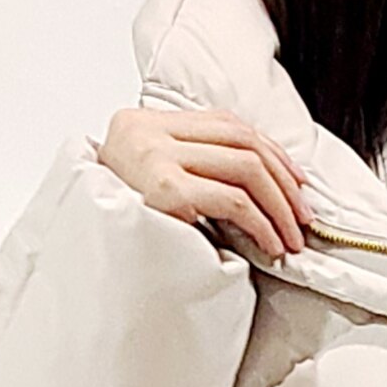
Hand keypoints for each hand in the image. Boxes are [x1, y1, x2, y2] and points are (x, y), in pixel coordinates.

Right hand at [96, 104, 313, 258]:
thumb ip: (190, 169)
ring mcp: (155, 156)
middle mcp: (147, 131)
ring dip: (279, 207)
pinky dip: (262, 224)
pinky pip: (234, 200)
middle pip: (242, 141)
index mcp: (143, 124)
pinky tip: (269, 244)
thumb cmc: (118, 233)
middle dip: (283, 183)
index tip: (296, 185)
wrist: (84, 263)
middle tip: (302, 219)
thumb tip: (256, 183)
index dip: (271, 153)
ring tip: (290, 239)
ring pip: (245, 167)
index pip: (225, 123)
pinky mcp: (165, 190)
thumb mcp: (149, 186)